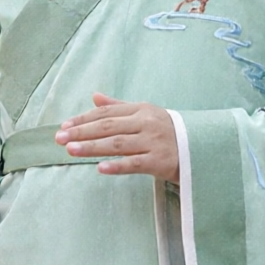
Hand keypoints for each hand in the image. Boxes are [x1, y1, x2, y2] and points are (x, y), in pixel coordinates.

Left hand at [56, 95, 180, 180]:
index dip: (84, 119)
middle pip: (108, 127)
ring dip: (92, 147)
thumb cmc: (169, 132)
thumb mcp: (146, 115)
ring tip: (71, 150)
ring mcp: (154, 141)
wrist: (205, 148)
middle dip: (82, 132)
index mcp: (142, 110)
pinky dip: (117, 166)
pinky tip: (100, 168)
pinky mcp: (161, 161)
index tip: (64, 127)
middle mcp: (147, 123)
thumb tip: (94, 96)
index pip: (107, 113)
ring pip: (117, 144)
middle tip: (59, 139)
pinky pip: (135, 164)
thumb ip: (119, 107)